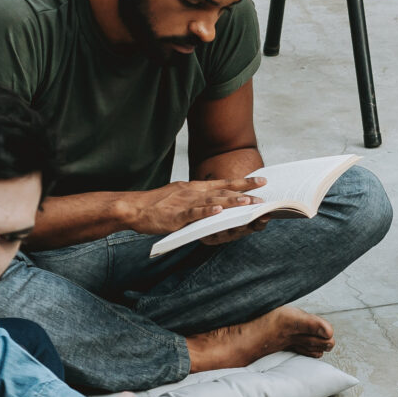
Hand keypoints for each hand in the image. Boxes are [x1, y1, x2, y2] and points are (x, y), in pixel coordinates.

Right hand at [126, 173, 264, 236]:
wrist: (134, 208)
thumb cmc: (158, 204)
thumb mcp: (181, 195)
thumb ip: (199, 198)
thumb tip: (217, 201)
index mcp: (195, 188)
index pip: (224, 183)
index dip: (243, 182)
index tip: (262, 180)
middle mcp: (193, 192)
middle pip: (223, 191)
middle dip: (244, 192)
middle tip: (263, 195)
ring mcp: (185, 203)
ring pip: (212, 201)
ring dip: (230, 201)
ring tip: (248, 201)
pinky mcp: (176, 216)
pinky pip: (193, 213)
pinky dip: (206, 212)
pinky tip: (218, 211)